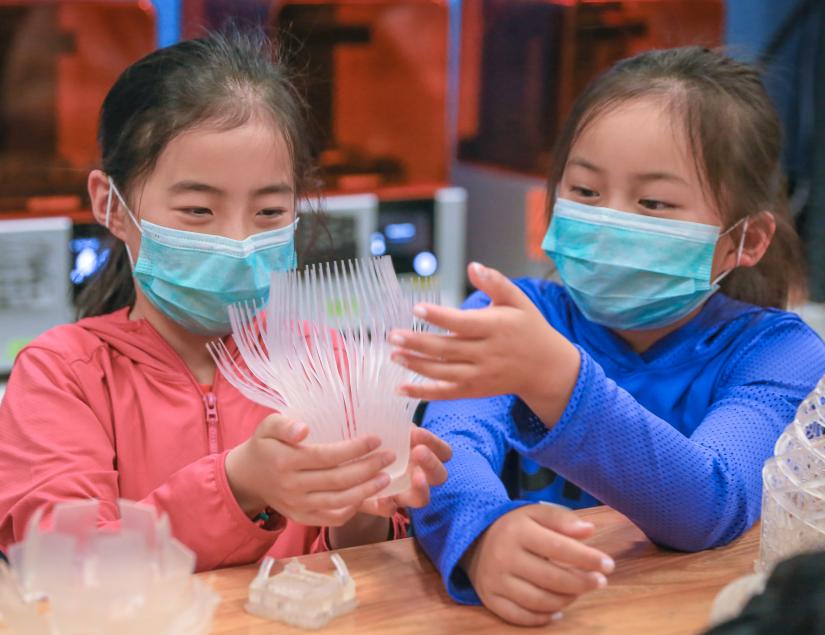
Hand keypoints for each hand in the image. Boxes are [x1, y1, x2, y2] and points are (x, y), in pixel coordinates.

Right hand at [225, 413, 394, 526]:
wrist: (247, 478)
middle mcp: (292, 487)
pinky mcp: (301, 518)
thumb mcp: (267, 427)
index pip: (326, 457)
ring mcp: (297, 506)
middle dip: (368, 469)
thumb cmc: (264, 446)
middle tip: (389, 457)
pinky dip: (352, 510)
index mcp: (284, 462)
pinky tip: (367, 496)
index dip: (353, 449)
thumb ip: (284, 425)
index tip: (376, 439)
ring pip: (338, 503)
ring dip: (366, 492)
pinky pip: (331, 519)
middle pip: (337, 481)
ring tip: (386, 478)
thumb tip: (303, 429)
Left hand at [358, 426, 451, 516]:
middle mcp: (419, 475)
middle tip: (418, 452)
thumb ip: (392, 425)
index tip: (418, 433)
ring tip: (414, 477)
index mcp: (424, 455)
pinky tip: (381, 499)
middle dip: (431, 463)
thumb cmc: (374, 440)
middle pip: (440, 476)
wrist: (349, 463)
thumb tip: (394, 413)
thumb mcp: (384, 428)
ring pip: (423, 498)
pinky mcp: (386, 506)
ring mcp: (405, 494)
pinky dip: (387, 504)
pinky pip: (391, 509)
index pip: (444, 452)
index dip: (435, 443)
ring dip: (420, 488)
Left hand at [390, 262, 579, 424]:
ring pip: (443, 373)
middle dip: (418, 343)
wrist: (546, 368)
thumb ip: (496, 283)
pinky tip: (400, 388)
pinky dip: (423, 393)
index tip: (416, 308)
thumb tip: (473, 266)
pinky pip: (446, 394)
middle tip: (393, 335)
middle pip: (448, 349)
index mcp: (496, 328)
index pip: (463, 323)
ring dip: (416, 365)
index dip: (439, 316)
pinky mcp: (475, 390)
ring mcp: (480, 375)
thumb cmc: (528, 328)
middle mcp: (487, 354)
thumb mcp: (519, 301)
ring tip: (394, 355)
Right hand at [464, 504, 614, 625]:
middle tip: (600, 582)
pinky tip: (559, 610)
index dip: (586, 558)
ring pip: (538, 600)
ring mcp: (495, 580)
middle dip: (581, 582)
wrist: (473, 540)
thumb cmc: (514, 527)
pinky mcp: (489, 599)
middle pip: (551, 578)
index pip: (558, 547)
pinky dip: (543, 617)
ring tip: (579, 592)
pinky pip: (520, 616)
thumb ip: (562, 519)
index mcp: (517, 531)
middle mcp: (503, 556)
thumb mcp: (535, 514)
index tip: (608, 564)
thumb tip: (589, 530)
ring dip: (566, 599)